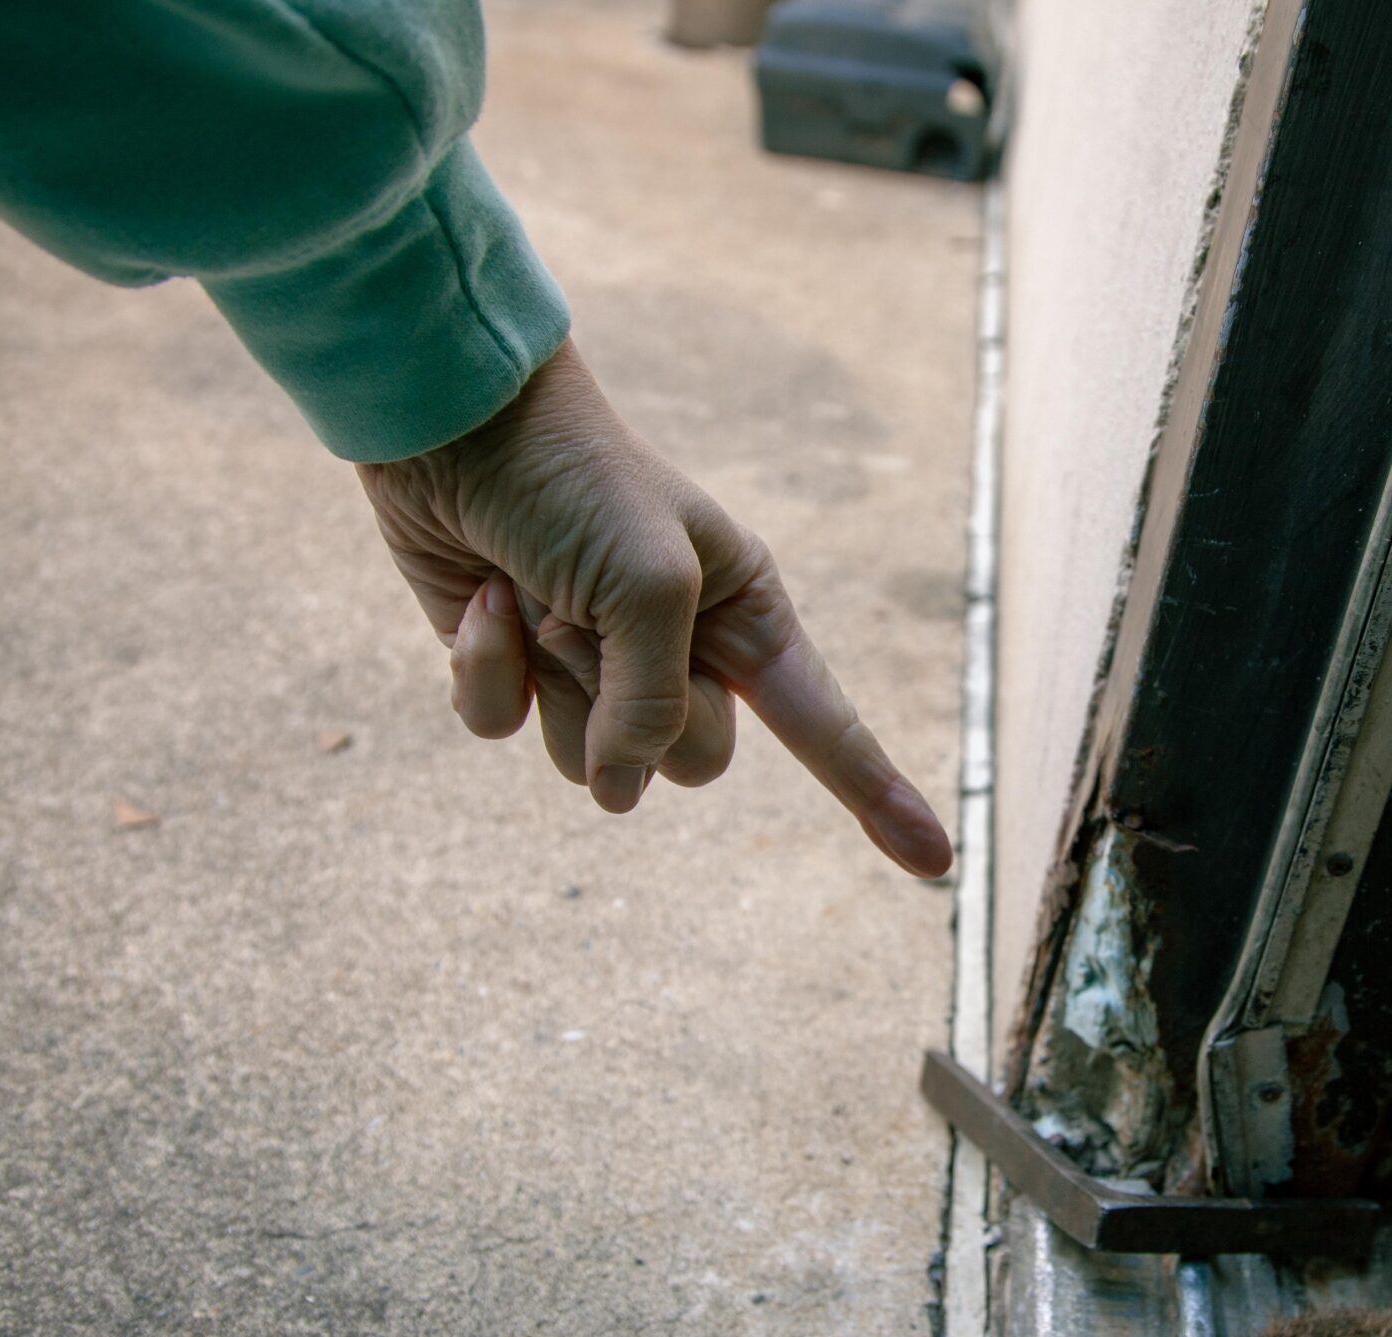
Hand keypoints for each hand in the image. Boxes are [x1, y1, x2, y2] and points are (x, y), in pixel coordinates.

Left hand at [355, 341, 952, 877]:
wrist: (456, 419)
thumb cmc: (575, 479)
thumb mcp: (647, 585)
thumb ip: (652, 705)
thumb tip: (618, 794)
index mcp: (745, 614)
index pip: (827, 726)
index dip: (877, 795)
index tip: (935, 862)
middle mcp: (680, 649)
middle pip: (692, 762)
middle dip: (636, 710)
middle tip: (589, 623)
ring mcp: (594, 665)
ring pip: (591, 764)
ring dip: (554, 687)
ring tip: (537, 600)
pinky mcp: (517, 667)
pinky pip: (506, 728)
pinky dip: (486, 674)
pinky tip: (480, 607)